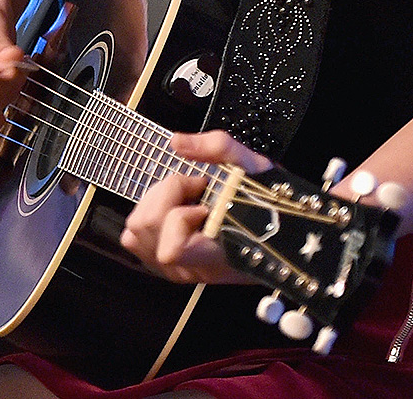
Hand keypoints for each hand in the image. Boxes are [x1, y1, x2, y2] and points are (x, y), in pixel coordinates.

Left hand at [119, 129, 271, 284]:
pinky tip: (176, 211)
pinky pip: (133, 238)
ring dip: (156, 204)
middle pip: (145, 227)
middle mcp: (192, 269)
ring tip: (188, 200)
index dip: (181, 216)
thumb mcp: (252, 166)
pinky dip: (149, 216)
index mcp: (217, 256)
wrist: (279, 232)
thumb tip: (177, 142)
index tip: (206, 201)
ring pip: (133, 232)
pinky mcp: (163, 264)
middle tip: (196, 191)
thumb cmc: (268, 204)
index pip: (172, 249)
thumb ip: (218, 147)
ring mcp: (175, 270)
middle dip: (166, 195)